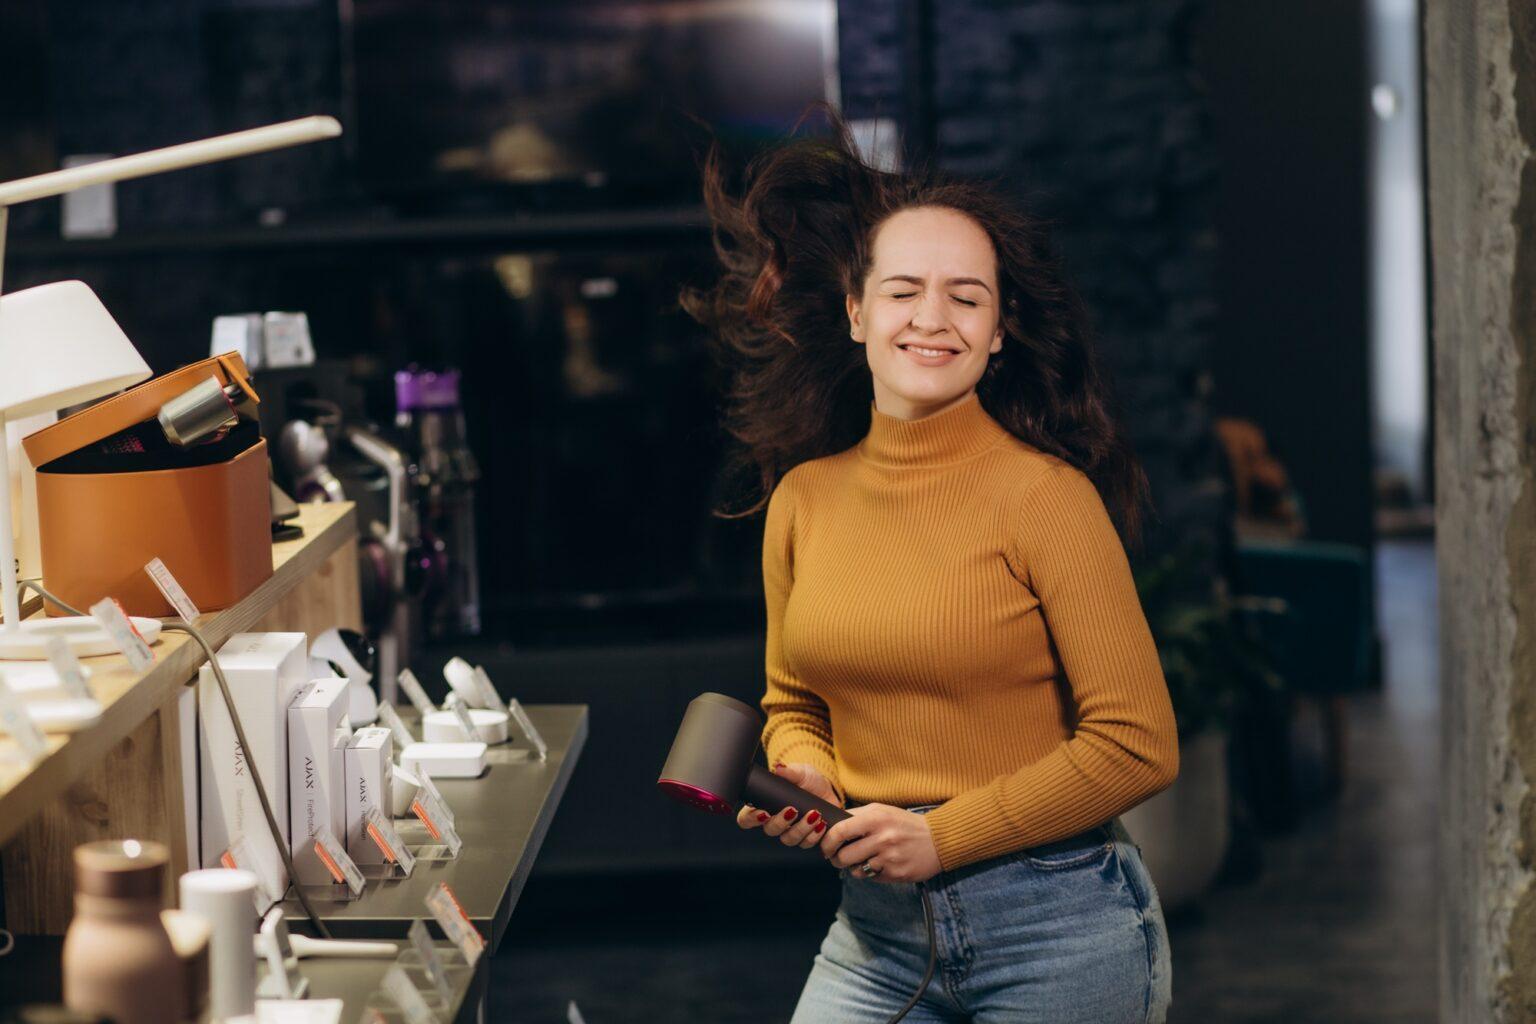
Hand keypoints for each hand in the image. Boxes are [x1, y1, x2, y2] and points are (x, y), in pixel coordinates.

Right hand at [736, 762, 841, 850]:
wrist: (830, 791)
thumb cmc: (809, 781)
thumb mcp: (800, 772)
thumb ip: (789, 771)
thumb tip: (779, 768)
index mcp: (766, 805)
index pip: (747, 818)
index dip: (751, 818)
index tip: (764, 812)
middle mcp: (776, 822)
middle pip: (769, 830)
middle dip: (780, 822)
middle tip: (792, 810)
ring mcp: (791, 832)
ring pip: (789, 839)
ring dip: (801, 828)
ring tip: (814, 814)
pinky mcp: (806, 838)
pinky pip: (806, 843)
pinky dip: (815, 834)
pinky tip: (821, 824)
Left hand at [819, 803, 941, 883]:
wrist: (938, 840)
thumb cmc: (905, 823)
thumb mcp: (882, 811)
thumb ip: (856, 816)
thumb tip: (831, 825)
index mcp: (876, 818)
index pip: (840, 831)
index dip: (827, 842)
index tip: (825, 846)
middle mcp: (882, 838)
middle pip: (843, 856)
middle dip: (836, 859)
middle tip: (838, 857)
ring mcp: (889, 858)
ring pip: (855, 870)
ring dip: (853, 867)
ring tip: (863, 859)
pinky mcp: (896, 874)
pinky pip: (870, 878)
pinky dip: (870, 872)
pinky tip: (880, 863)